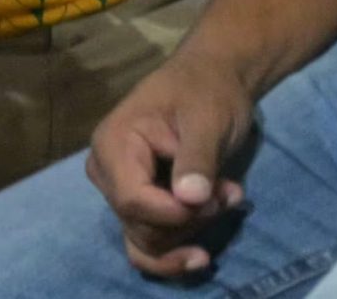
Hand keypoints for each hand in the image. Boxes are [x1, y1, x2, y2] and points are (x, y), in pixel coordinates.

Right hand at [85, 50, 256, 278]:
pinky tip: (199, 256)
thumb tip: (190, 199)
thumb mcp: (207, 119)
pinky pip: (144, 244)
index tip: (216, 200)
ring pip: (146, 240)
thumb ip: (197, 159)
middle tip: (230, 193)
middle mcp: (106, 171)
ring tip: (226, 198)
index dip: (175, 213)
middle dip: (191, 219)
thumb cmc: (207, 91)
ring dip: (191, 230)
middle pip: (140, 225)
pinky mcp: (137, 204)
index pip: (132, 200)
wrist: (212, 80)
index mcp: (113, 143)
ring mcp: (118, 190)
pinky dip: (172, 252)